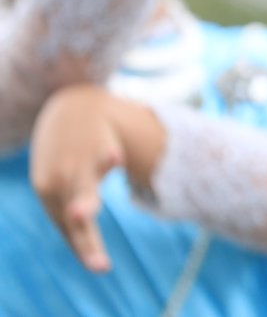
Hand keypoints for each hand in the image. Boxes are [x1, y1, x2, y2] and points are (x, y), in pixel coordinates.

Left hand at [29, 85, 160, 272]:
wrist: (70, 102)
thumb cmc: (67, 148)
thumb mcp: (62, 175)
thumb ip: (75, 205)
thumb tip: (89, 244)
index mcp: (48, 193)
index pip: (70, 228)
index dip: (86, 247)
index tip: (103, 267)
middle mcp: (59, 182)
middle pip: (76, 220)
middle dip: (86, 241)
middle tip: (99, 266)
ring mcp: (78, 163)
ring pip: (84, 188)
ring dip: (85, 202)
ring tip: (82, 214)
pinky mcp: (98, 143)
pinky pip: (102, 152)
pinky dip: (106, 158)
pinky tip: (115, 158)